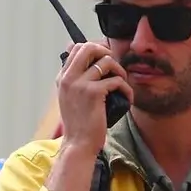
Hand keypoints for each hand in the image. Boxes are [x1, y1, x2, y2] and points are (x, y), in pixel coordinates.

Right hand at [56, 41, 132, 155]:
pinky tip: (127, 98)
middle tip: (114, 67)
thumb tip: (92, 66)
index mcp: (63, 78)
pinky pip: (117, 80)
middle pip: (89, 47)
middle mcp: (68, 78)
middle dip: (106, 52)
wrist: (78, 144)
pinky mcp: (94, 93)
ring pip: (106, 61)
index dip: (95, 49)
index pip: (76, 48)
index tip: (106, 60)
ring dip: (120, 70)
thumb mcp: (72, 99)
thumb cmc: (79, 124)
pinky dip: (126, 88)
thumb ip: (77, 81)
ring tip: (122, 83)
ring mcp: (80, 84)